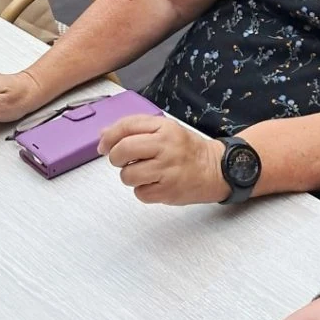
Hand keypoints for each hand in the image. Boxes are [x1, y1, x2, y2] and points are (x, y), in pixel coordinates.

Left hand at [97, 114, 228, 204]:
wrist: (216, 169)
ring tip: (144, 173)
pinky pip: (140, 193)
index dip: (109, 137)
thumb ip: (136, 129)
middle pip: (122, 150)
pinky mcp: (168, 190)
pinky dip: (144, 191)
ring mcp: (168, 169)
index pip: (126, 126)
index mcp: (165, 128)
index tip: (104, 146)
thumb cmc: (187, 150)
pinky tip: (155, 184)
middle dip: (116, 158)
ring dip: (130, 176)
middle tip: (123, 161)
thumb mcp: (165, 130)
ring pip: (127, 175)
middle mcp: (167, 146)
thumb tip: (104, 134)